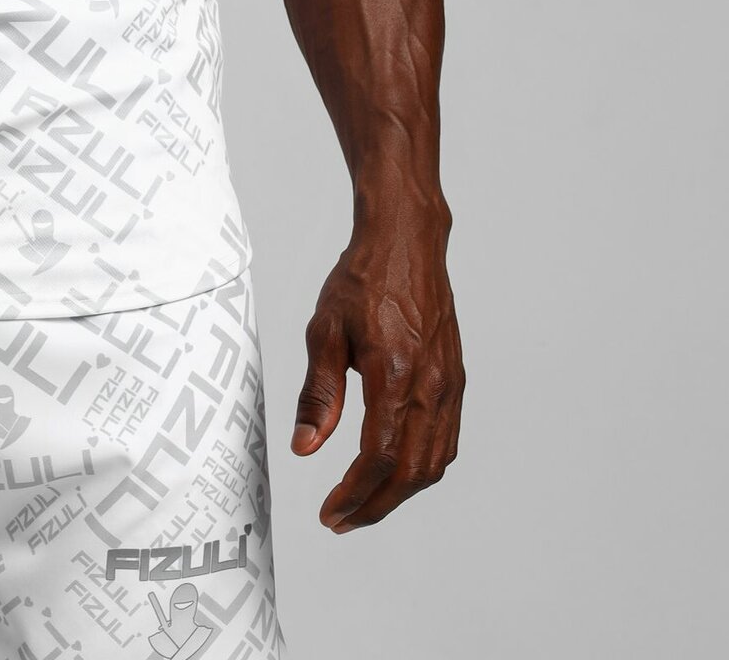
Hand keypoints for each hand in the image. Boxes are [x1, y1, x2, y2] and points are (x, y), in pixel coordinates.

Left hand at [290, 207, 463, 530]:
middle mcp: (430, 384)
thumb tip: (305, 447)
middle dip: (375, 505)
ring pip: (433, 462)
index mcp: (395, 373)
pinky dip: (422, 467)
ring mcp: (449, 384)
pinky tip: (397, 471)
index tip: (330, 512)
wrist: (405, 242)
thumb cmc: (363, 279)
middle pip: (410, 471)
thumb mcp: (324, 330)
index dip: (355, 493)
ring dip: (400, 492)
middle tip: (342, 519)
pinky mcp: (455, 379)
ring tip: (364, 503)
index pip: (380, 456)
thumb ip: (318, 393)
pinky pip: (446, 440)